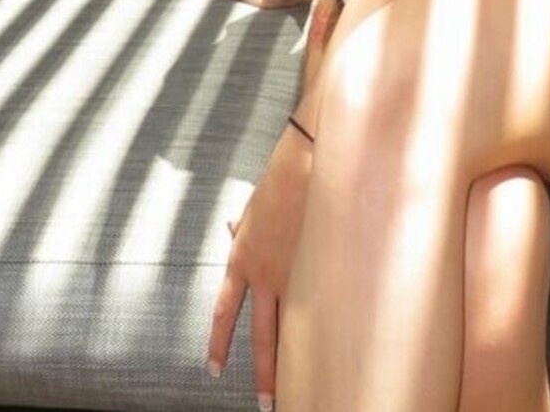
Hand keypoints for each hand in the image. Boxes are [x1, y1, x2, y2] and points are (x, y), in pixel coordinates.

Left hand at [207, 126, 312, 399]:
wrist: (305, 163)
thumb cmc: (278, 181)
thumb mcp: (250, 210)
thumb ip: (241, 230)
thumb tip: (231, 230)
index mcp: (241, 259)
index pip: (225, 312)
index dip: (218, 342)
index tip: (213, 368)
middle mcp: (265, 275)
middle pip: (262, 337)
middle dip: (263, 373)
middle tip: (264, 403)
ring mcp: (297, 273)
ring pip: (295, 330)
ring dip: (295, 362)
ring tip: (298, 390)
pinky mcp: (322, 266)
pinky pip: (323, 306)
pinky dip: (327, 329)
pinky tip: (336, 353)